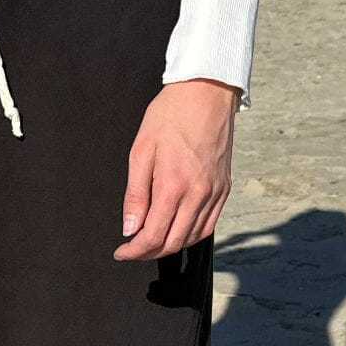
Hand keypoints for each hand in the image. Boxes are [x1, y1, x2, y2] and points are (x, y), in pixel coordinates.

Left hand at [113, 79, 237, 261]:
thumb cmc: (170, 116)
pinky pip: (209, 225)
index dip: (134, 251)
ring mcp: (214, 192)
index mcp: (174, 186)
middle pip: (173, 243)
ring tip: (152, 240)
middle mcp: (198, 194)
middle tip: (133, 249)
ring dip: (170, 246)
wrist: (206, 92)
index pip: (153, 236)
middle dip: (149, 253)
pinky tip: (176, 229)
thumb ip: (135, 195)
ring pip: (192, 238)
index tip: (122, 252)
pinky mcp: (224, 188)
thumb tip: (130, 229)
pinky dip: (191, 235)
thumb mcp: (141, 152)